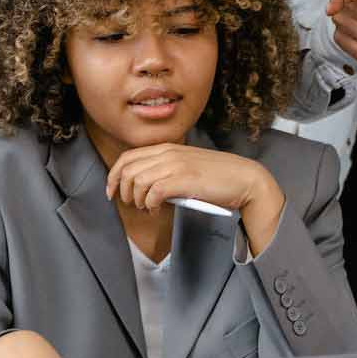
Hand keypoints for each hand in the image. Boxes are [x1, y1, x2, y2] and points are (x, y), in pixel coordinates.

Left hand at [107, 144, 286, 255]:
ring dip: (136, 199)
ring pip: (137, 181)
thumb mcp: (187, 166)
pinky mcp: (184, 180)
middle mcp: (168, 153)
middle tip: (131, 204)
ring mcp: (176, 165)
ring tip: (146, 208)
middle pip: (127, 170)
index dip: (113, 176)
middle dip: (122, 191)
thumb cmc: (217, 177)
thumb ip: (166, 170)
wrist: (244, 179)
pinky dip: (149, 204)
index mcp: (167, 148)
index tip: (112, 193)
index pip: (127, 158)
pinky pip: (153, 192)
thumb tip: (145, 186)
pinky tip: (156, 209)